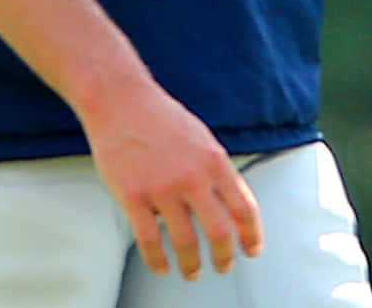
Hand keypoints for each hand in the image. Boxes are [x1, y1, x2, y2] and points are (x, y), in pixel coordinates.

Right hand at [84, 81, 264, 278]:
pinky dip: (157, 260)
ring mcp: (161, 188)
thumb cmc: (159, 117)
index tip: (251, 249)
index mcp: (214, 161)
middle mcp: (192, 177)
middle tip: (223, 266)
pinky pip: (149, 240)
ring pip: (186, 242)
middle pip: (219, 232)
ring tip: (191, 272)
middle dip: (225, 257)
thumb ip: (218, 171)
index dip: (251, 235)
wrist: (119, 99)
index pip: (244, 208)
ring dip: (192, 265)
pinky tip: (161, 266)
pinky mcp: (132, 195)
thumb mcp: (201, 138)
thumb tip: (233, 206)